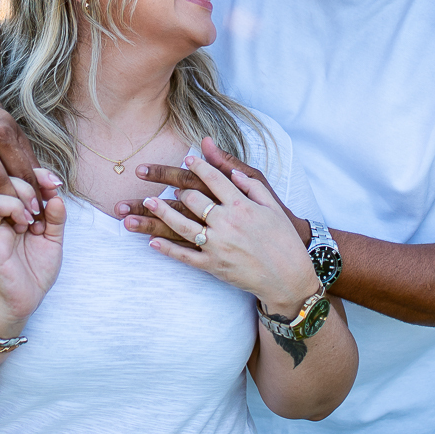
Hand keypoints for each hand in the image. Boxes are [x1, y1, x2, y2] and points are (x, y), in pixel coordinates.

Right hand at [0, 176, 66, 333]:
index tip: (54, 184)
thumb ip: (57, 218)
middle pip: (6, 183)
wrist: (27, 298)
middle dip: (27, 188)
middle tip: (38, 209)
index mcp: (22, 213)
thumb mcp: (54, 240)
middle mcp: (7, 218)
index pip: (23, 182)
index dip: (37, 177)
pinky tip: (0, 214)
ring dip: (13, 202)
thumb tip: (56, 197)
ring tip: (27, 222)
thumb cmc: (38, 269)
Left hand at [143, 158, 317, 313]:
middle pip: (193, 200)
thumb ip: (251, 186)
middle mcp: (227, 223)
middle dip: (174, 188)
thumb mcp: (272, 206)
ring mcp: (217, 245)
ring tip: (146, 203)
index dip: (199, 167)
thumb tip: (232, 171)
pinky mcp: (213, 265)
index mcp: (242, 205)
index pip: (214, 179)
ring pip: (182, 225)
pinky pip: (185, 256)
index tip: (187, 158)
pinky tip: (152, 241)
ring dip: (161, 213)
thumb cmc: (283, 238)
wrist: (287, 275)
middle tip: (159, 182)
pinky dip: (167, 249)